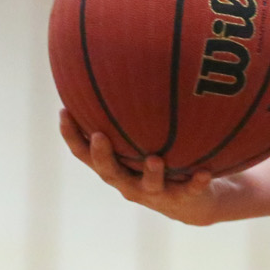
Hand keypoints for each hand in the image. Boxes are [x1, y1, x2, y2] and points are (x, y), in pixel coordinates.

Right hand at [59, 112, 237, 226]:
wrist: (193, 203)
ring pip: (149, 186)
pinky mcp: (183, 199)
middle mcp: (129, 183)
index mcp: (115, 167)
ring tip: (155, 160)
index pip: (85, 154)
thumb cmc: (161, 163)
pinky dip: (196, 182)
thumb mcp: (142, 140)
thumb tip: (117, 66)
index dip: (72, 135)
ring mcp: (155, 193)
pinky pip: (190, 190)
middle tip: (100, 136)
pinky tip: (205, 172)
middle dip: (103, 156)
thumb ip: (129, 118)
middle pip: (110, 172)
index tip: (64, 111)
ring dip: (152, 173)